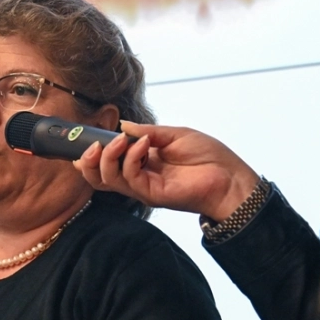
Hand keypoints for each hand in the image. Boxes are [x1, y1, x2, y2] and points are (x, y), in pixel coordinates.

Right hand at [73, 121, 259, 220]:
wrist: (230, 177)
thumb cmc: (209, 157)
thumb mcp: (174, 135)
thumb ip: (147, 131)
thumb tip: (123, 125)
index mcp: (143, 162)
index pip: (108, 163)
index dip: (92, 154)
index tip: (88, 139)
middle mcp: (139, 176)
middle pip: (100, 176)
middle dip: (91, 159)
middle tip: (97, 144)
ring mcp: (144, 187)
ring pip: (109, 179)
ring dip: (110, 155)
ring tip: (123, 140)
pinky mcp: (153, 194)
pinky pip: (130, 178)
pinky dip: (132, 158)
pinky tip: (145, 146)